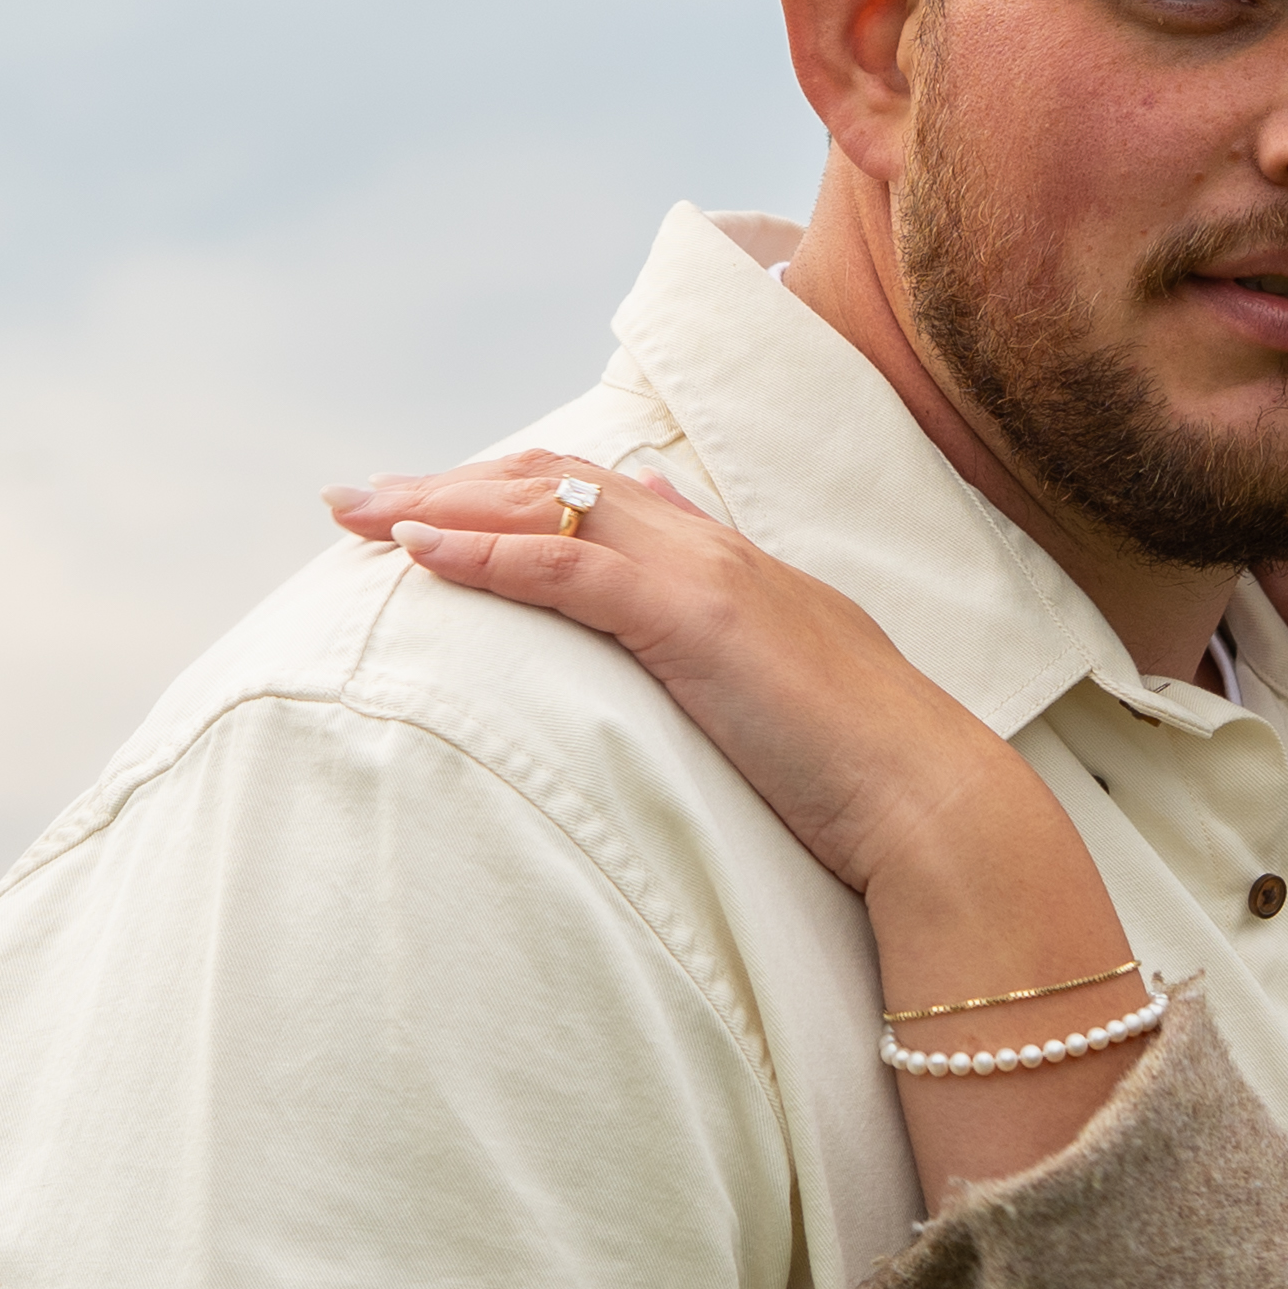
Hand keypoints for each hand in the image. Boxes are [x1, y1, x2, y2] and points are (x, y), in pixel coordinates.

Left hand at [329, 453, 1034, 896]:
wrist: (932, 805)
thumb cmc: (865, 778)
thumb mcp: (785, 689)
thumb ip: (730, 638)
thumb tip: (681, 603)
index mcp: (732, 566)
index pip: (599, 496)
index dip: (509, 493)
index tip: (432, 505)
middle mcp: (712, 549)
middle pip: (555, 483)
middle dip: (449, 483)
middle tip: (356, 498)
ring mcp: (705, 575)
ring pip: (548, 507)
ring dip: (440, 503)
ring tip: (356, 511)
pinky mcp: (694, 620)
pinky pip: (566, 566)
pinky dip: (486, 552)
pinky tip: (419, 553)